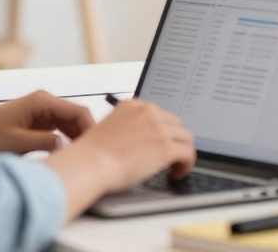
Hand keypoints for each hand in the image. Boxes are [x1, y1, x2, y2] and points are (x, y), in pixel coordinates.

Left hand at [0, 90, 94, 153]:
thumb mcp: (16, 142)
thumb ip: (44, 142)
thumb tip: (67, 147)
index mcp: (42, 101)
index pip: (78, 111)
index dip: (91, 128)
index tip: (98, 147)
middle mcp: (45, 103)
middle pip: (77, 117)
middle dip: (86, 135)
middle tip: (94, 156)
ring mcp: (43, 113)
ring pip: (71, 125)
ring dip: (77, 140)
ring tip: (83, 158)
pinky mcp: (39, 124)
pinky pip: (61, 131)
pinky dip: (67, 142)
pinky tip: (69, 156)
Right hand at [46, 98, 197, 219]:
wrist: (89, 164)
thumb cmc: (93, 155)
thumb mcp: (110, 128)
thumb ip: (129, 127)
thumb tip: (144, 139)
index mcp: (133, 106)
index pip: (159, 114)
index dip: (162, 131)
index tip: (160, 142)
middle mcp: (148, 112)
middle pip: (175, 124)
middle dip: (173, 140)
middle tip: (168, 156)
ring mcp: (159, 128)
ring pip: (185, 137)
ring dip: (181, 151)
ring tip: (173, 166)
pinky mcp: (166, 147)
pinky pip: (188, 153)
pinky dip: (186, 164)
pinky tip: (177, 173)